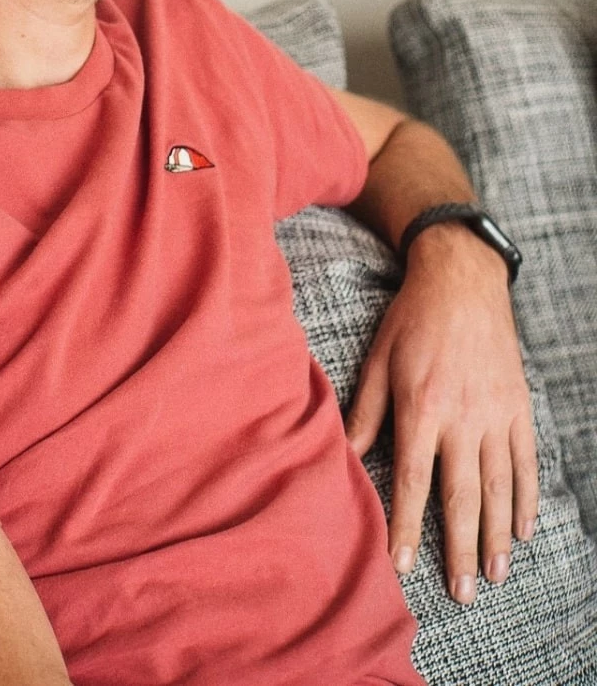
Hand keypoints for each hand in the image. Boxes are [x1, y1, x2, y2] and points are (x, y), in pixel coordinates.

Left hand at [344, 223, 537, 603]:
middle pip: (463, 495)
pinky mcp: (519, 406)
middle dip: (461, 548)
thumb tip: (343, 457)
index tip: (403, 566)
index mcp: (422, 406)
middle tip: (463, 594)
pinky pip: (526, 461)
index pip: (415, 481)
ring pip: (500, 486)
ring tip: (495, 576)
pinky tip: (524, 529)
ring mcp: (496, 414)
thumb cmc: (411, 318)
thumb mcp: (377, 359)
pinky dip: (527, 497)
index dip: (409, 527)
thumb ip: (363, 413)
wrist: (463, 278)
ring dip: (497, 535)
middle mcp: (463, 417)